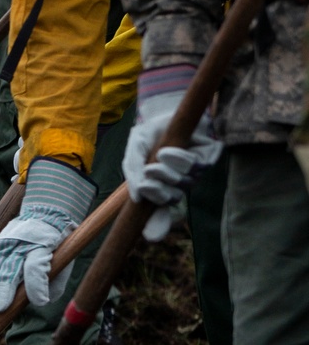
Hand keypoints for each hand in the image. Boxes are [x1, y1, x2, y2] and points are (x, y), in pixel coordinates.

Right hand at [0, 157, 95, 311]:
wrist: (44, 214)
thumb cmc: (56, 246)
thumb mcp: (64, 261)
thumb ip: (54, 283)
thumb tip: (40, 301)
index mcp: (42, 246)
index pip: (36, 266)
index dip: (36, 285)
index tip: (40, 301)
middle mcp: (21, 243)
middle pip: (9, 267)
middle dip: (3, 289)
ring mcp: (6, 242)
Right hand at [123, 65, 220, 240]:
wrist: (168, 107)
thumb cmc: (151, 132)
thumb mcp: (134, 149)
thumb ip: (133, 172)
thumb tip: (137, 198)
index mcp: (163, 187)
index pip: (161, 214)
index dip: (157, 226)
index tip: (150, 237)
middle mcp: (181, 183)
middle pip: (173, 197)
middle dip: (160, 191)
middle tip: (149, 179)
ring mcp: (196, 171)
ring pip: (187, 182)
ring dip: (169, 174)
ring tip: (158, 162)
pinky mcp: (210, 156)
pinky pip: (200, 164)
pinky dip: (181, 159)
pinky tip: (169, 152)